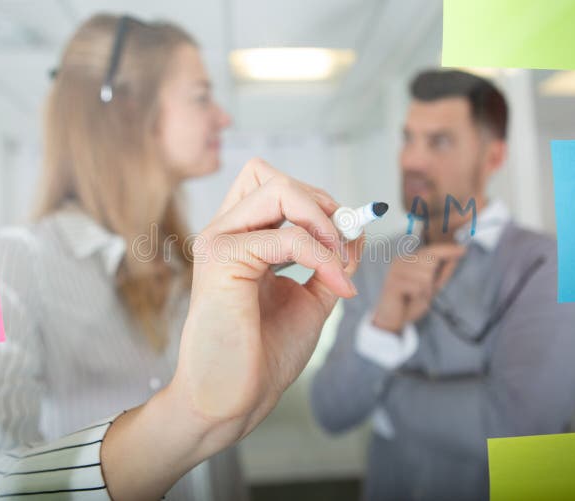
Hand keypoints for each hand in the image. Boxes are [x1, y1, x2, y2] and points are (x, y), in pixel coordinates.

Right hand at [175, 157, 363, 441]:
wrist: (234, 399)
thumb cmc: (263, 355)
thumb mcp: (310, 299)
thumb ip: (329, 262)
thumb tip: (356, 228)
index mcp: (241, 239)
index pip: (272, 184)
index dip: (315, 199)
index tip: (346, 240)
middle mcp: (225, 232)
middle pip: (270, 174)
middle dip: (320, 202)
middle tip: (345, 243)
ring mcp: (219, 241)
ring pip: (277, 188)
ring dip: (323, 222)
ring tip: (340, 263)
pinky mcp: (221, 259)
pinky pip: (287, 236)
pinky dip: (322, 256)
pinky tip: (337, 285)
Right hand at [372, 243, 465, 333]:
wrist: (391, 320)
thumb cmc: (410, 302)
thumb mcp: (431, 287)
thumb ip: (442, 272)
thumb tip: (455, 258)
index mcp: (408, 259)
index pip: (431, 250)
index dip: (448, 250)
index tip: (463, 250)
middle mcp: (400, 261)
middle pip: (430, 262)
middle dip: (433, 279)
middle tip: (421, 292)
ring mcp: (395, 271)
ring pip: (426, 276)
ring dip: (425, 291)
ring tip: (414, 297)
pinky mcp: (393, 283)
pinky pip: (418, 288)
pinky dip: (418, 296)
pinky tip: (409, 300)